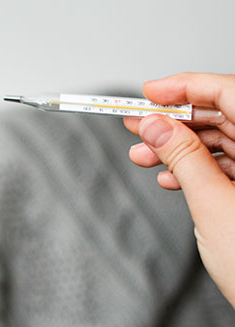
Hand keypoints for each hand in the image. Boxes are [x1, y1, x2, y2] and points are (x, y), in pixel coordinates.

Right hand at [124, 73, 234, 306]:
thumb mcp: (212, 204)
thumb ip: (182, 157)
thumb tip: (155, 125)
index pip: (230, 92)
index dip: (186, 87)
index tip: (149, 92)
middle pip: (225, 115)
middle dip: (175, 121)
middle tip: (136, 126)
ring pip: (223, 142)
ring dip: (180, 147)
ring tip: (142, 157)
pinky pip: (229, 167)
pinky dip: (196, 169)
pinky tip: (169, 178)